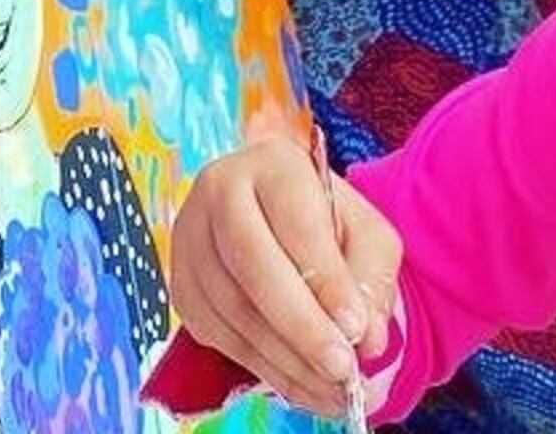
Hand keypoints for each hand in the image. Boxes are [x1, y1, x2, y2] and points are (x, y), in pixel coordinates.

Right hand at [166, 137, 402, 419]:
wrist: (279, 224)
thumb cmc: (329, 226)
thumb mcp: (368, 236)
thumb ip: (374, 280)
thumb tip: (366, 339)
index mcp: (272, 164)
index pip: (295, 223)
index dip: (325, 278)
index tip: (356, 328)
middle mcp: (219, 191)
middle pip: (251, 263)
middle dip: (300, 325)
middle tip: (341, 370)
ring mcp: (190, 239)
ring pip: (232, 308)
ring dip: (285, 358)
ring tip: (332, 389)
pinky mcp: (181, 286)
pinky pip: (218, 335)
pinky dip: (264, 368)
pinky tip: (302, 386)